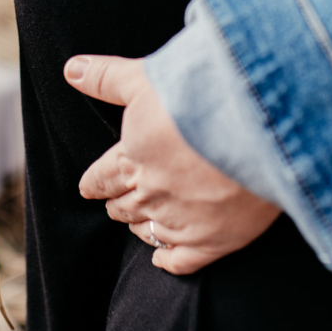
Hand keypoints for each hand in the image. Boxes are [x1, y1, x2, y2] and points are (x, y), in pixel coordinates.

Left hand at [68, 53, 280, 274]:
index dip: (95, 182)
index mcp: (131, 158)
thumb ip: (108, 77)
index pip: (102, 177)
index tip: (90, 186)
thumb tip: (71, 68)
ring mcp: (180, 221)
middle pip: (123, 206)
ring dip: (138, 225)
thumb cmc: (203, 96)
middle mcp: (150, 194)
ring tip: (138, 221)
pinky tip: (161, 260)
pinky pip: (181, 262)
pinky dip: (167, 261)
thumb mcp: (148, 77)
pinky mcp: (213, 241)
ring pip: (147, 232)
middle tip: (116, 200)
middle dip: (118, 201)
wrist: (260, 126)